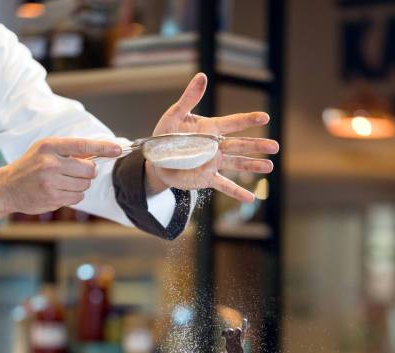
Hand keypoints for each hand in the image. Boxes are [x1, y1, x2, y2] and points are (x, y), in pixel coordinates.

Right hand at [0, 137, 120, 223]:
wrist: (9, 187)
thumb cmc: (31, 166)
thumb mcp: (45, 150)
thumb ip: (69, 151)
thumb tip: (98, 153)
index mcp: (50, 146)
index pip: (83, 145)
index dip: (103, 148)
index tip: (118, 149)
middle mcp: (50, 163)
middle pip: (88, 169)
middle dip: (87, 172)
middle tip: (77, 172)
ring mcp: (51, 182)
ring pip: (84, 185)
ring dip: (80, 185)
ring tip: (64, 182)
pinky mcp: (53, 198)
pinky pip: (78, 198)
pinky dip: (74, 195)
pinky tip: (61, 191)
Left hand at [145, 73, 278, 201]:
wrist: (155, 160)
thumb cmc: (164, 135)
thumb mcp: (174, 115)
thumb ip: (189, 98)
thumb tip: (202, 76)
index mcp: (210, 129)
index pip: (233, 123)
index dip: (249, 120)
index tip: (264, 118)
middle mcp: (215, 146)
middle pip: (241, 145)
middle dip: (258, 145)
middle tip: (275, 147)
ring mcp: (213, 163)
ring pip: (237, 164)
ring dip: (253, 165)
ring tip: (270, 167)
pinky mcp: (206, 178)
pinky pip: (224, 185)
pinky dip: (237, 192)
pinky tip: (251, 198)